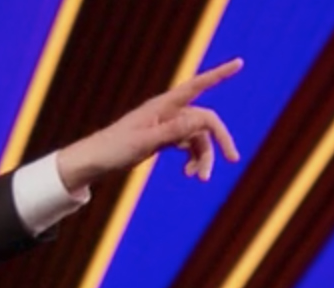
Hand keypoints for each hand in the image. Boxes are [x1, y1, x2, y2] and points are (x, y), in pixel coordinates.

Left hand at [56, 59, 242, 192]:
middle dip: (218, 140)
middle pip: (205, 120)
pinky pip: (187, 145)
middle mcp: (168, 112)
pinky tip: (189, 173)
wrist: (93, 161)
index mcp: (163, 106)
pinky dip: (192, 158)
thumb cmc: (113, 149)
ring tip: (198, 179)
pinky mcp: (162, 138)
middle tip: (233, 159)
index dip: (219, 74)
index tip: (240, 64)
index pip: (197, 85)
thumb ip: (172, 132)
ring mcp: (166, 125)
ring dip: (203, 157)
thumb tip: (200, 120)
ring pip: (197, 137)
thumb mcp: (144, 142)